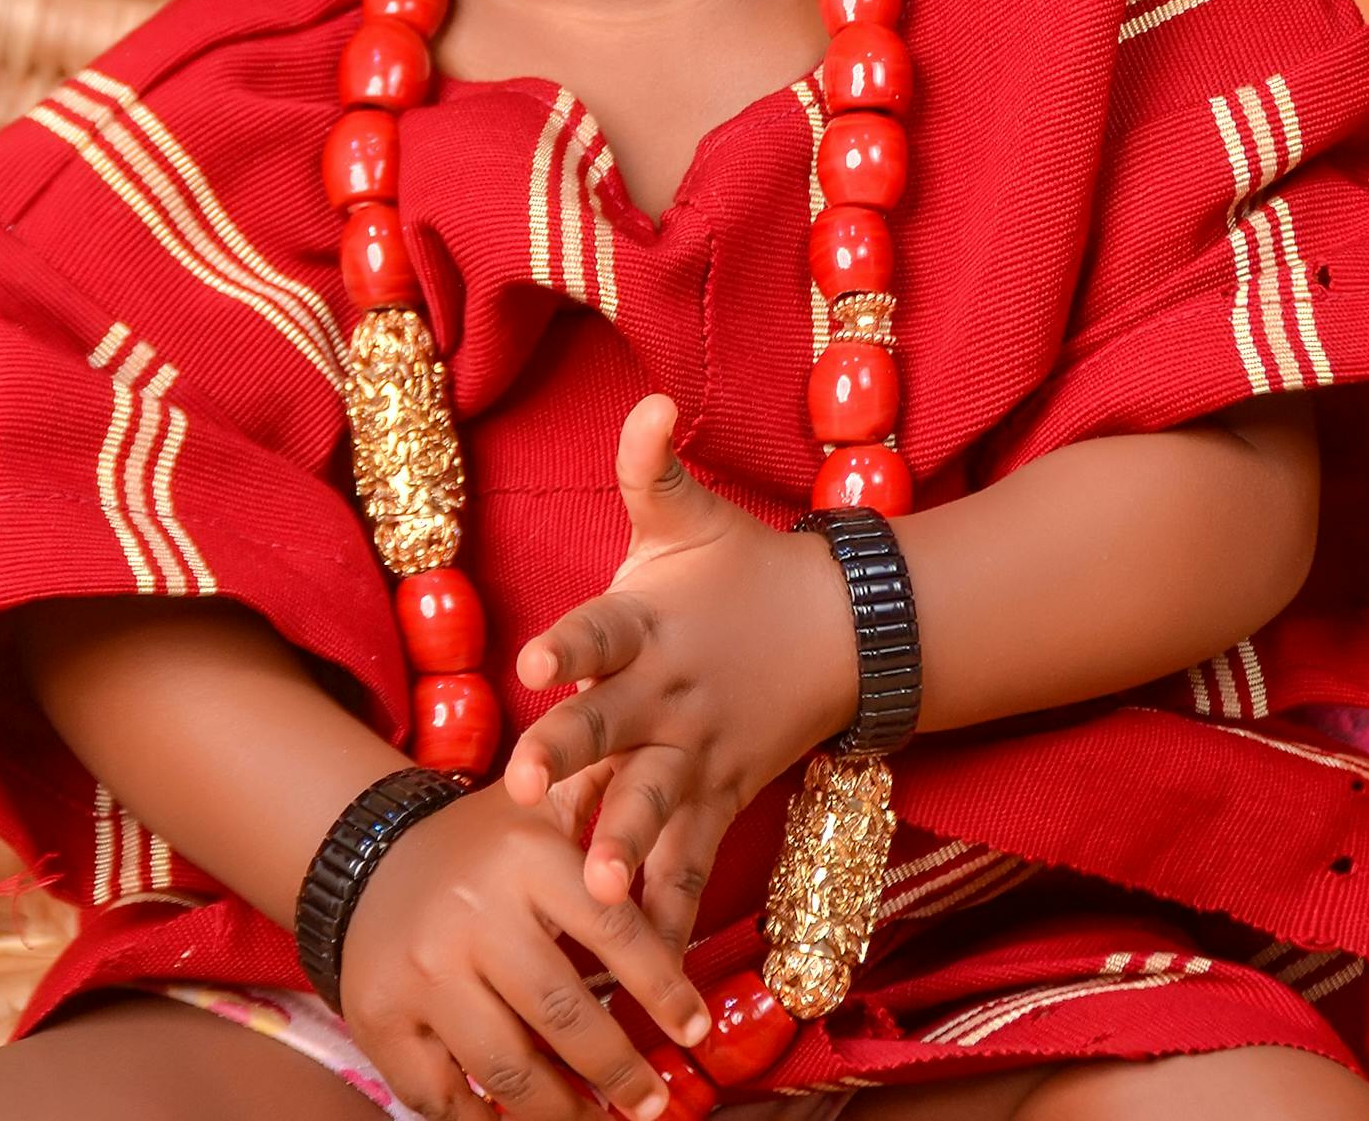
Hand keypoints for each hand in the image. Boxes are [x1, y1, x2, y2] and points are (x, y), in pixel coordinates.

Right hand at [339, 774, 709, 1120]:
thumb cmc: (480, 846)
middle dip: (619, 1070)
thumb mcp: (539, 807)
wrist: (365, 858)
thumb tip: (677, 790)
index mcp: (524, 857)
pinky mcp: (381, 1019)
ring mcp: (422, 973)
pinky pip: (441, 1096)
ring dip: (563, 1111)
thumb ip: (605, 801)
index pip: (610, 928)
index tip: (695, 1031)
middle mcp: (472, 915)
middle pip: (562, 1012)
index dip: (661, 986)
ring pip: (508, 1068)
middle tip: (654, 1102)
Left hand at [502, 396, 858, 948]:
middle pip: (613, 728)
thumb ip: (650, 467)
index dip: (568, 646)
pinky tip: (647, 966)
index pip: (601, 631)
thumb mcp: (689, 515)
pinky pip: (693, 862)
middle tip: (528, 789)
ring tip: (597, 892)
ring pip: (657, 806)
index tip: (532, 661)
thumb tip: (649, 402)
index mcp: (648, 623)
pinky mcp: (720, 799)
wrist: (840, 630)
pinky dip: (672, 910)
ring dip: (627, 846)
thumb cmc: (739, 570)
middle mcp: (668, 695)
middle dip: (571, 759)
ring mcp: (697, 755)